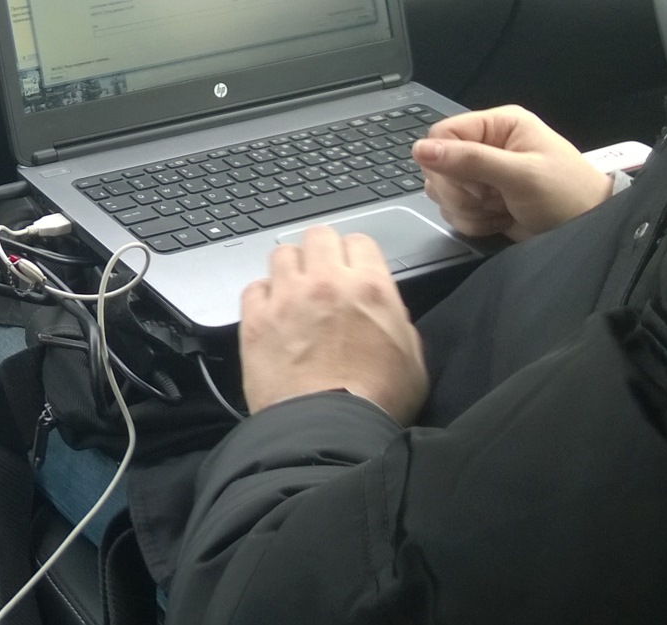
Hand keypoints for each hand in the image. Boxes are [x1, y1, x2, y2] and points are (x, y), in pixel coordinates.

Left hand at [239, 226, 427, 424]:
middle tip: (321, 274)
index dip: (355, 255)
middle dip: (320, 251)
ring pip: (281, 255)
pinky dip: (262, 297)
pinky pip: (253, 288)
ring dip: (289, 270)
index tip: (352, 269)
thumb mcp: (412, 359)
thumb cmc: (376, 402)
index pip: (358, 241)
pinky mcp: (256, 320)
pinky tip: (271, 314)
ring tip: (294, 293)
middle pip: (317, 235)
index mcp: (370, 287)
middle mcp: (325, 283)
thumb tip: (384, 310)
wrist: (330, 432)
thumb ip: (396, 322)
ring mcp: (286, 299)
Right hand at [410, 105, 610, 242]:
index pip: (441, 134)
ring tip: (501, 209)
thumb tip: (420, 149)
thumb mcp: (521, 175)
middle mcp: (485, 145)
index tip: (474, 182)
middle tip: (492, 198)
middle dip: (460, 191)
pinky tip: (499, 219)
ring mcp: (481, 175)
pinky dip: (473, 222)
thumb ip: (470, 160)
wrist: (589, 232)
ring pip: (442, 191)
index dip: (447, 161)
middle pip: (437, 166)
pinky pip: (453, 210)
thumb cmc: (566, 195)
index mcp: (497, 125)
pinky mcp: (480, 201)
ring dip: (467, 209)